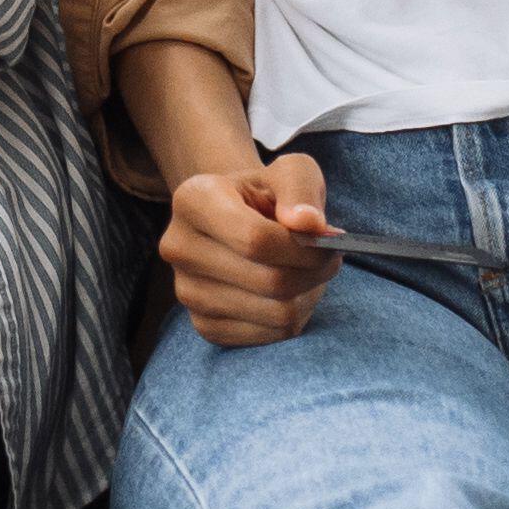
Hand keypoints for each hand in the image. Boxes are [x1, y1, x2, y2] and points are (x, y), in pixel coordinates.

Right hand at [160, 151, 342, 348]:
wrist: (239, 220)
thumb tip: (309, 224)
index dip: (304, 248)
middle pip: (269, 281)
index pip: (255, 240)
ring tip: (307, 272)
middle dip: (313, 272)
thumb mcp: (291, 172)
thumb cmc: (268, 194)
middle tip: (330, 259)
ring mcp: (186, 292)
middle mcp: (178, 247)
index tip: (330, 242)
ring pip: (275, 313)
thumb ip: (301, 189)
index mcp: (193, 200)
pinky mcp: (203, 325)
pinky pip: (269, 336)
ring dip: (307, 295)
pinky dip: (292, 318)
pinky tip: (289, 293)